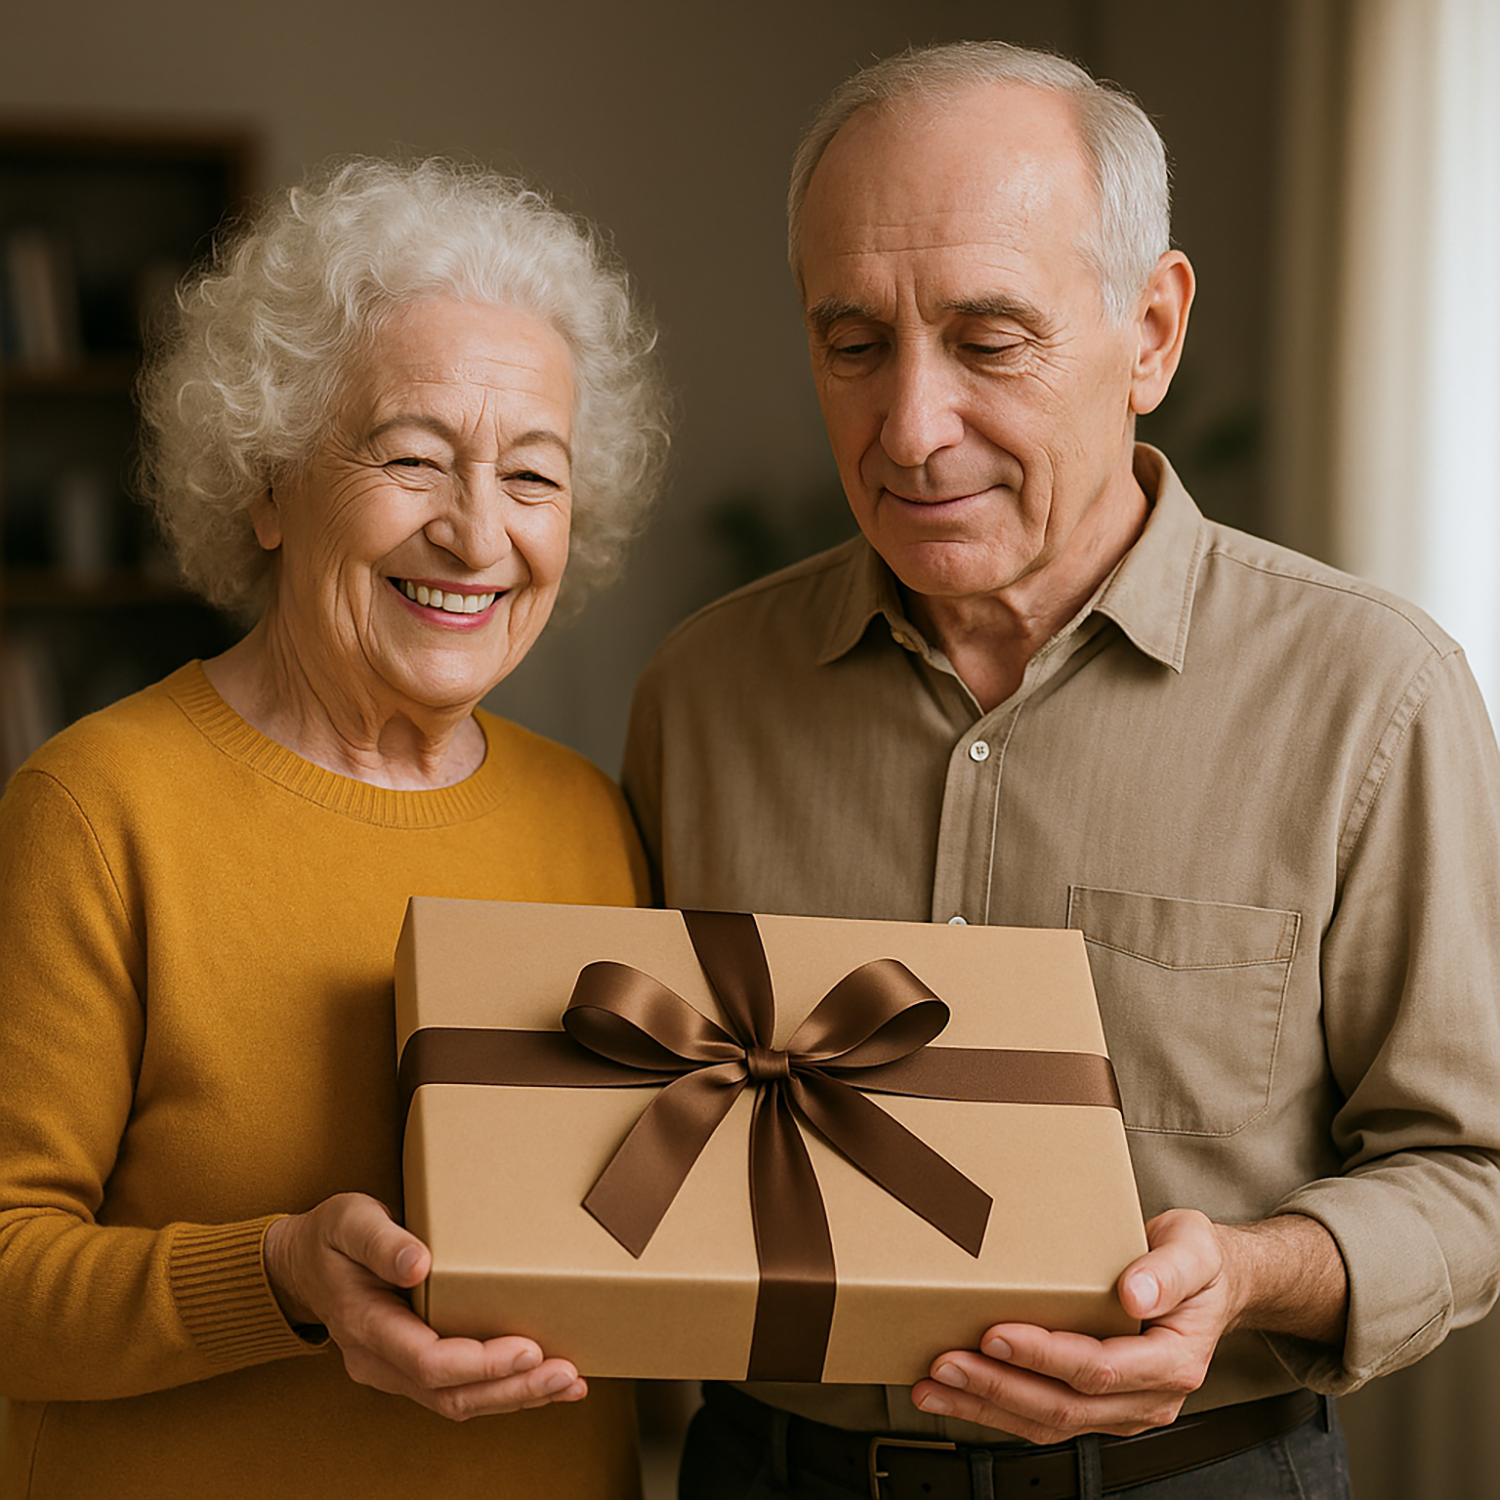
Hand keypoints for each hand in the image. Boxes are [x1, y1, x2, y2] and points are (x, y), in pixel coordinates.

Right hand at [263, 1192, 586, 1420]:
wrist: (303, 1265)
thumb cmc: (332, 1237)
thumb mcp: (349, 1221)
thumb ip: (381, 1241)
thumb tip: (417, 1263)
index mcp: (363, 1324)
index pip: (427, 1361)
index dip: (480, 1362)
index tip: (527, 1347)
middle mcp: (378, 1360)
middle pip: (449, 1395)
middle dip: (511, 1389)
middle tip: (564, 1374)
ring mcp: (394, 1370)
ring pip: (457, 1402)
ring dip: (515, 1397)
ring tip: (568, 1383)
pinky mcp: (412, 1368)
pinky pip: (459, 1390)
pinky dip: (503, 1390)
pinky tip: (543, 1381)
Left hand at [911, 1208, 1343, 1441]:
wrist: (1211, 1285)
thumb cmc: (1198, 1264)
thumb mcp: (1195, 1249)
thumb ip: (1168, 1271)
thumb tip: (1135, 1293)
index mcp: (1172, 1361)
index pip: (1098, 1368)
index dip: (1043, 1356)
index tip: (995, 1332)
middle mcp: (1145, 1397)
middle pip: (1063, 1406)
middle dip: (997, 1386)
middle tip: (945, 1362)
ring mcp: (1119, 1409)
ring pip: (1046, 1422)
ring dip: (985, 1405)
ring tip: (934, 1386)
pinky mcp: (1095, 1405)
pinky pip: (1042, 1417)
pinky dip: (994, 1408)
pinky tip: (956, 1393)